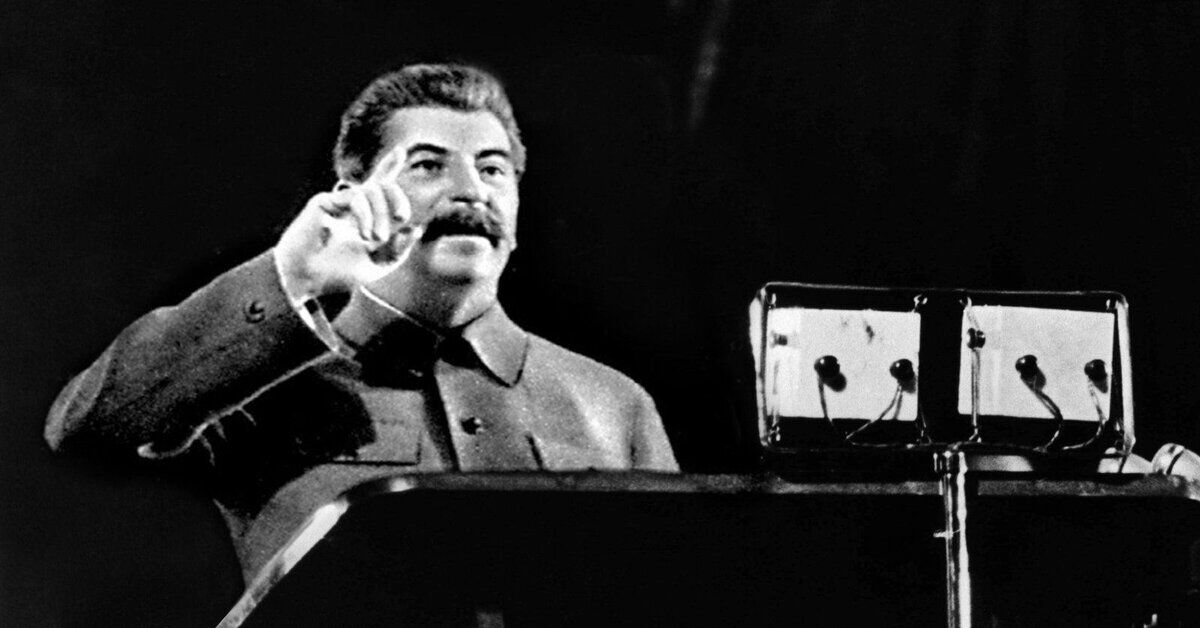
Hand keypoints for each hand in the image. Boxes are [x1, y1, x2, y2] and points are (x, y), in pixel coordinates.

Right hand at [275, 149, 418, 301]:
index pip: (379, 187)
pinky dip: (365, 214)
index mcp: (365, 218)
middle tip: (401, 218)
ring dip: (381, 214)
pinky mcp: (325, 201)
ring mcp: (338, 202)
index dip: (388, 167)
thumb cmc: (337, 275)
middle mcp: (352, 206)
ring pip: (372, 190)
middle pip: (383, 185)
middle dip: (398, 198)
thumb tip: (415, 230)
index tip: (400, 150)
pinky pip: (356, 196)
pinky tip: (364, 234)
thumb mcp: (377, 266)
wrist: (305, 280)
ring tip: (376, 238)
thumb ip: (398, 250)